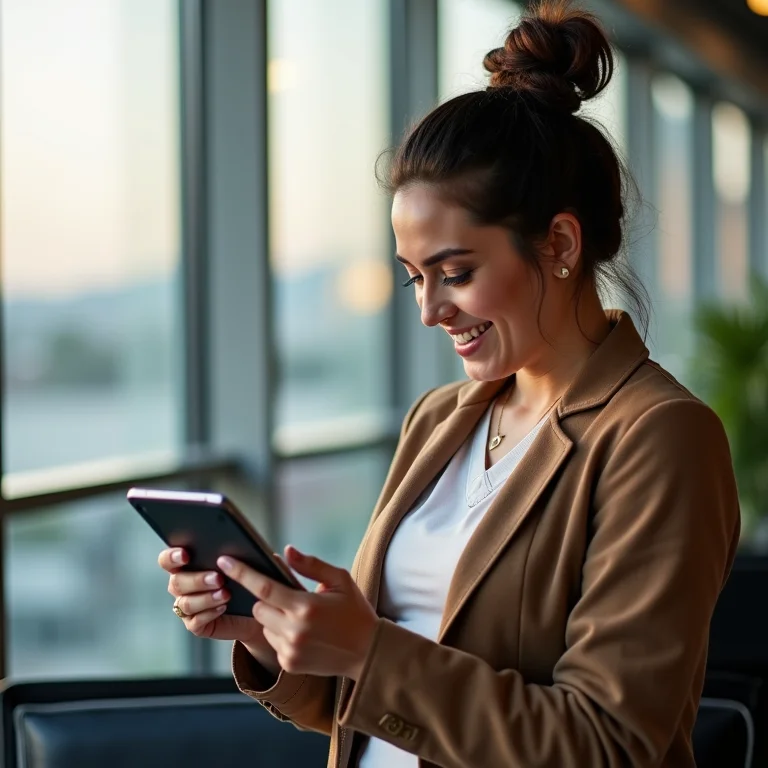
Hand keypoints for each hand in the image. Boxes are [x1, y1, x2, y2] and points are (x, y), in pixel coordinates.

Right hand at [158, 547, 278, 674]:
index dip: (172, 556)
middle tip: (218, 578)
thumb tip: (245, 546)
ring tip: (226, 594)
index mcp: (186, 566)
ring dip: (206, 598)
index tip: (187, 554)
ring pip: (185, 603)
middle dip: (197, 579)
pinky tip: (223, 607)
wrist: (257, 609)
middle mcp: (181, 586)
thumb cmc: (248, 579)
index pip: (167, 560)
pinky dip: (209, 613)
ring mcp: (186, 607)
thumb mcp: (246, 563)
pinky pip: (195, 621)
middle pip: (176, 582)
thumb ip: (242, 552)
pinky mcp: (195, 625)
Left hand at [218, 545, 378, 679]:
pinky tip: (304, 634)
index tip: (225, 560)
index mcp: (306, 606)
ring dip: (274, 617)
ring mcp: (290, 650)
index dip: (241, 572)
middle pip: (259, 607)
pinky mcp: (289, 664)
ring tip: (302, 618)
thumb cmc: (355, 611)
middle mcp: (294, 630)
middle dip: (267, 599)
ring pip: (264, 625)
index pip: (264, 587)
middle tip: (290, 598)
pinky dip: (281, 634)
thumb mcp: (339, 580)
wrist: (368, 652)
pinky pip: (272, 641)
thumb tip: (286, 551)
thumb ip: (310, 565)